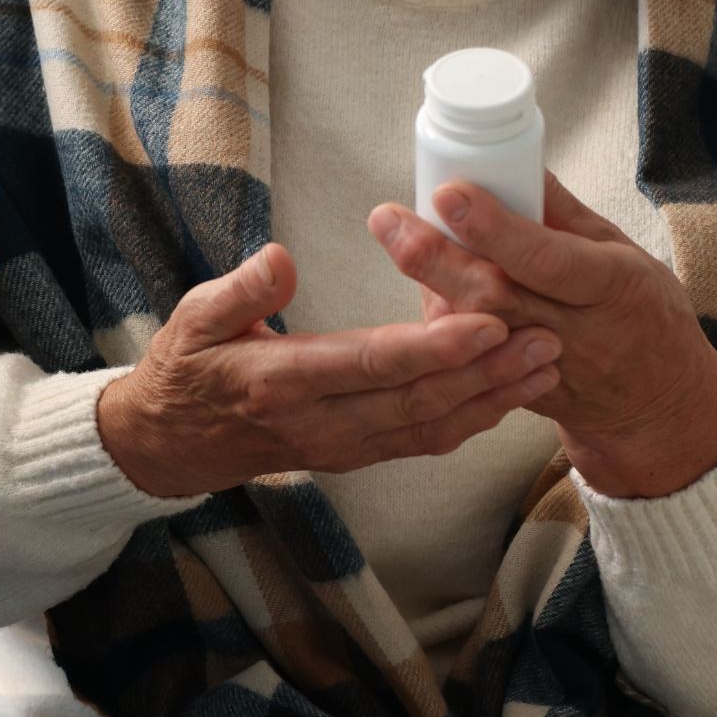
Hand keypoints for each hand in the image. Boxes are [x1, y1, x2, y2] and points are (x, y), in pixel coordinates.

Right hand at [91, 239, 556, 502]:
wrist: (170, 445)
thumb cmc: (185, 370)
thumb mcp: (193, 319)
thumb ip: (240, 291)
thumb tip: (281, 260)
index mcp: (281, 382)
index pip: (371, 364)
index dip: (434, 348)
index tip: (487, 321)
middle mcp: (320, 424)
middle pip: (417, 402)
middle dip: (487, 373)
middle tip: (545, 338)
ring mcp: (340, 447)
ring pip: (429, 428)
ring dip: (492, 400)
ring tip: (546, 365)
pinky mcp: (354, 455)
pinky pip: (421, 443)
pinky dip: (470, 421)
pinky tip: (510, 395)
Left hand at [369, 171, 716, 498]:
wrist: (659, 404)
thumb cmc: (644, 314)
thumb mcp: (626, 255)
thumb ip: (568, 216)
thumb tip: (521, 163)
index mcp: (613, 287)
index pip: (546, 259)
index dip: (495, 229)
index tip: (451, 194)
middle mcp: (577, 332)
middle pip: (494, 297)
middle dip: (435, 257)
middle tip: (389, 219)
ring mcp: (546, 369)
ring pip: (474, 333)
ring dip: (429, 286)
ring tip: (396, 235)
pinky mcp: (522, 396)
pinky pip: (471, 363)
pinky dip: (442, 324)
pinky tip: (424, 287)